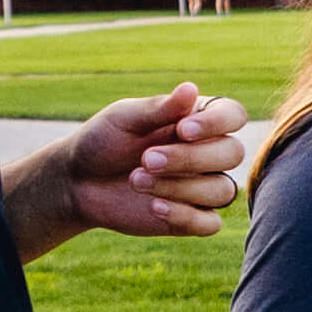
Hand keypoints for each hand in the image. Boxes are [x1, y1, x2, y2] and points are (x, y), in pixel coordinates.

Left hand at [61, 85, 247, 237]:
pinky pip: (210, 223)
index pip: (233, 116)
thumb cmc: (104, 140)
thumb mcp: (125, 118)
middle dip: (190, 158)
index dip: (217, 124)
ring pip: (221, 190)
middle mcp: (208, 152)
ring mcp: (203, 186)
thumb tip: (191, 88)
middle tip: (146, 159)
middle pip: (232, 154)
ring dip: (179, 187)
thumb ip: (159, 109)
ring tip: (135, 180)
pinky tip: (154, 207)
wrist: (79, 180)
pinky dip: (186, 216)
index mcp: (199, 119)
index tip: (183, 130)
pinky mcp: (191, 218)